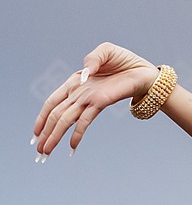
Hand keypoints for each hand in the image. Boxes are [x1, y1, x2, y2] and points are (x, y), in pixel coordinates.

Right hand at [32, 43, 159, 158]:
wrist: (144, 71)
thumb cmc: (124, 61)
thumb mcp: (106, 51)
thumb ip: (92, 58)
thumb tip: (85, 74)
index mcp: (75, 82)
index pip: (52, 102)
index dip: (41, 117)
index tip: (35, 134)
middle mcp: (79, 94)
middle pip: (56, 115)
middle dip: (45, 134)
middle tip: (39, 152)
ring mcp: (89, 100)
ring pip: (66, 120)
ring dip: (54, 137)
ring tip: (45, 153)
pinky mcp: (101, 103)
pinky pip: (85, 120)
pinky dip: (77, 133)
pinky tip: (72, 147)